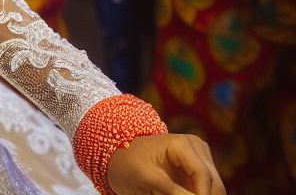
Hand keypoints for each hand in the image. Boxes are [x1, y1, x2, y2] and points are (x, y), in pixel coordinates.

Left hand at [106, 132, 224, 194]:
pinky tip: (181, 194)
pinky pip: (206, 191)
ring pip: (215, 190)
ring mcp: (199, 160)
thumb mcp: (144, 177)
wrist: (119, 158)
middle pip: (215, 185)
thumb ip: (171, 190)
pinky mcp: (198, 171)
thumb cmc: (127, 164)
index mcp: (183, 144)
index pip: (203, 175)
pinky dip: (196, 194)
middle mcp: (197, 149)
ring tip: (167, 192)